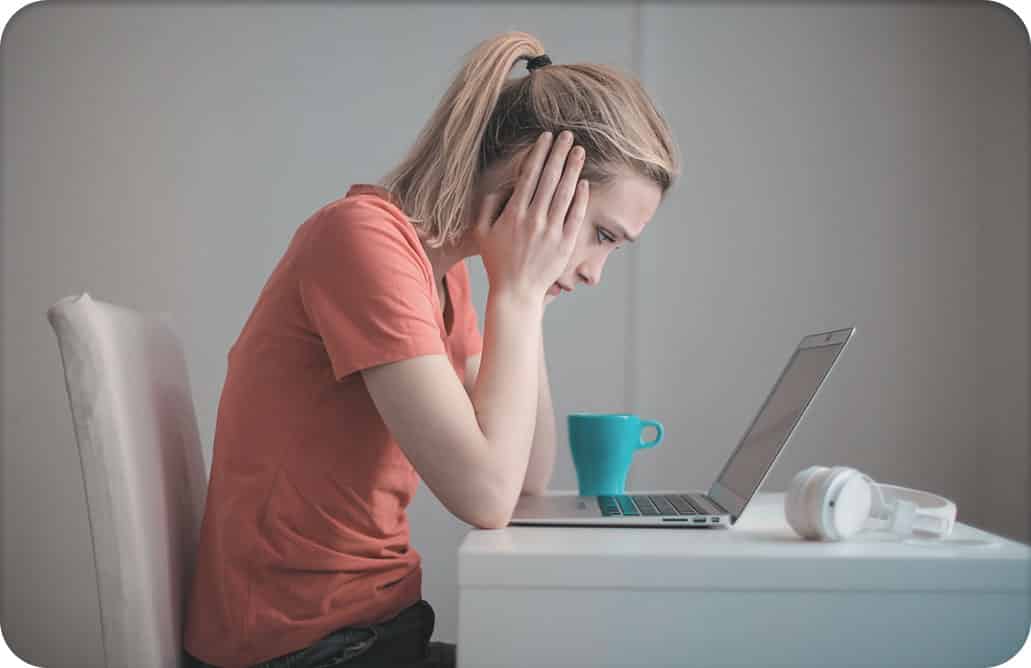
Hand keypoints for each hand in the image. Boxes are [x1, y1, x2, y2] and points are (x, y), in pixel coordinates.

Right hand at [472, 130, 588, 304]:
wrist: (515, 292)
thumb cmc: (497, 262)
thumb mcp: (482, 233)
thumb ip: (487, 206)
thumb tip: (498, 185)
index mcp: (513, 214)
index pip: (529, 176)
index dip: (539, 154)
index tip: (546, 138)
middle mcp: (534, 219)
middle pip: (549, 179)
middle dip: (559, 154)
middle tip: (568, 135)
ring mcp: (551, 232)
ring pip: (564, 193)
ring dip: (573, 170)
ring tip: (579, 151)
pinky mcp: (565, 244)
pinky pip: (575, 216)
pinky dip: (581, 198)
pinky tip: (584, 182)